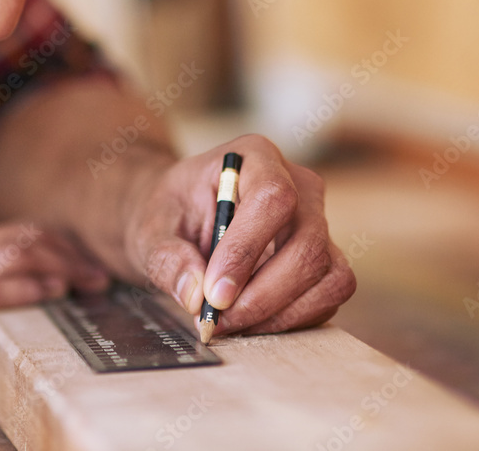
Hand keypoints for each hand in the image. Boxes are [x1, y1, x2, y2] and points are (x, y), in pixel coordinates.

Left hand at [123, 134, 355, 335]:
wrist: (182, 220)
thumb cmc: (170, 214)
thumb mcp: (151, 229)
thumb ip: (167, 258)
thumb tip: (194, 293)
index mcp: (254, 157)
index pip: (273, 198)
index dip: (246, 250)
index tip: (214, 293)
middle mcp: (298, 184)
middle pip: (307, 245)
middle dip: (262, 296)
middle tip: (217, 319)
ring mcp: (317, 222)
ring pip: (326, 276)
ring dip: (279, 313)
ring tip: (230, 321)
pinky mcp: (325, 258)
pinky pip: (327, 296)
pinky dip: (291, 319)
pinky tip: (250, 319)